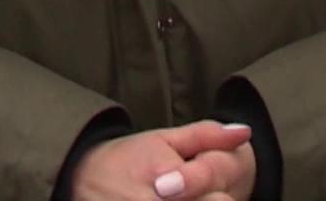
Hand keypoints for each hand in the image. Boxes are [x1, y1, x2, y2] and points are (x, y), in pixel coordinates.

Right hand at [70, 120, 253, 200]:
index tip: (208, 192)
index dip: (219, 197)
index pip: (220, 200)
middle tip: (187, 197)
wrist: (80, 179)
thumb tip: (245, 132)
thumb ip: (207, 136)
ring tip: (175, 199)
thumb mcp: (164, 140)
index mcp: (167, 179)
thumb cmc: (127, 158)